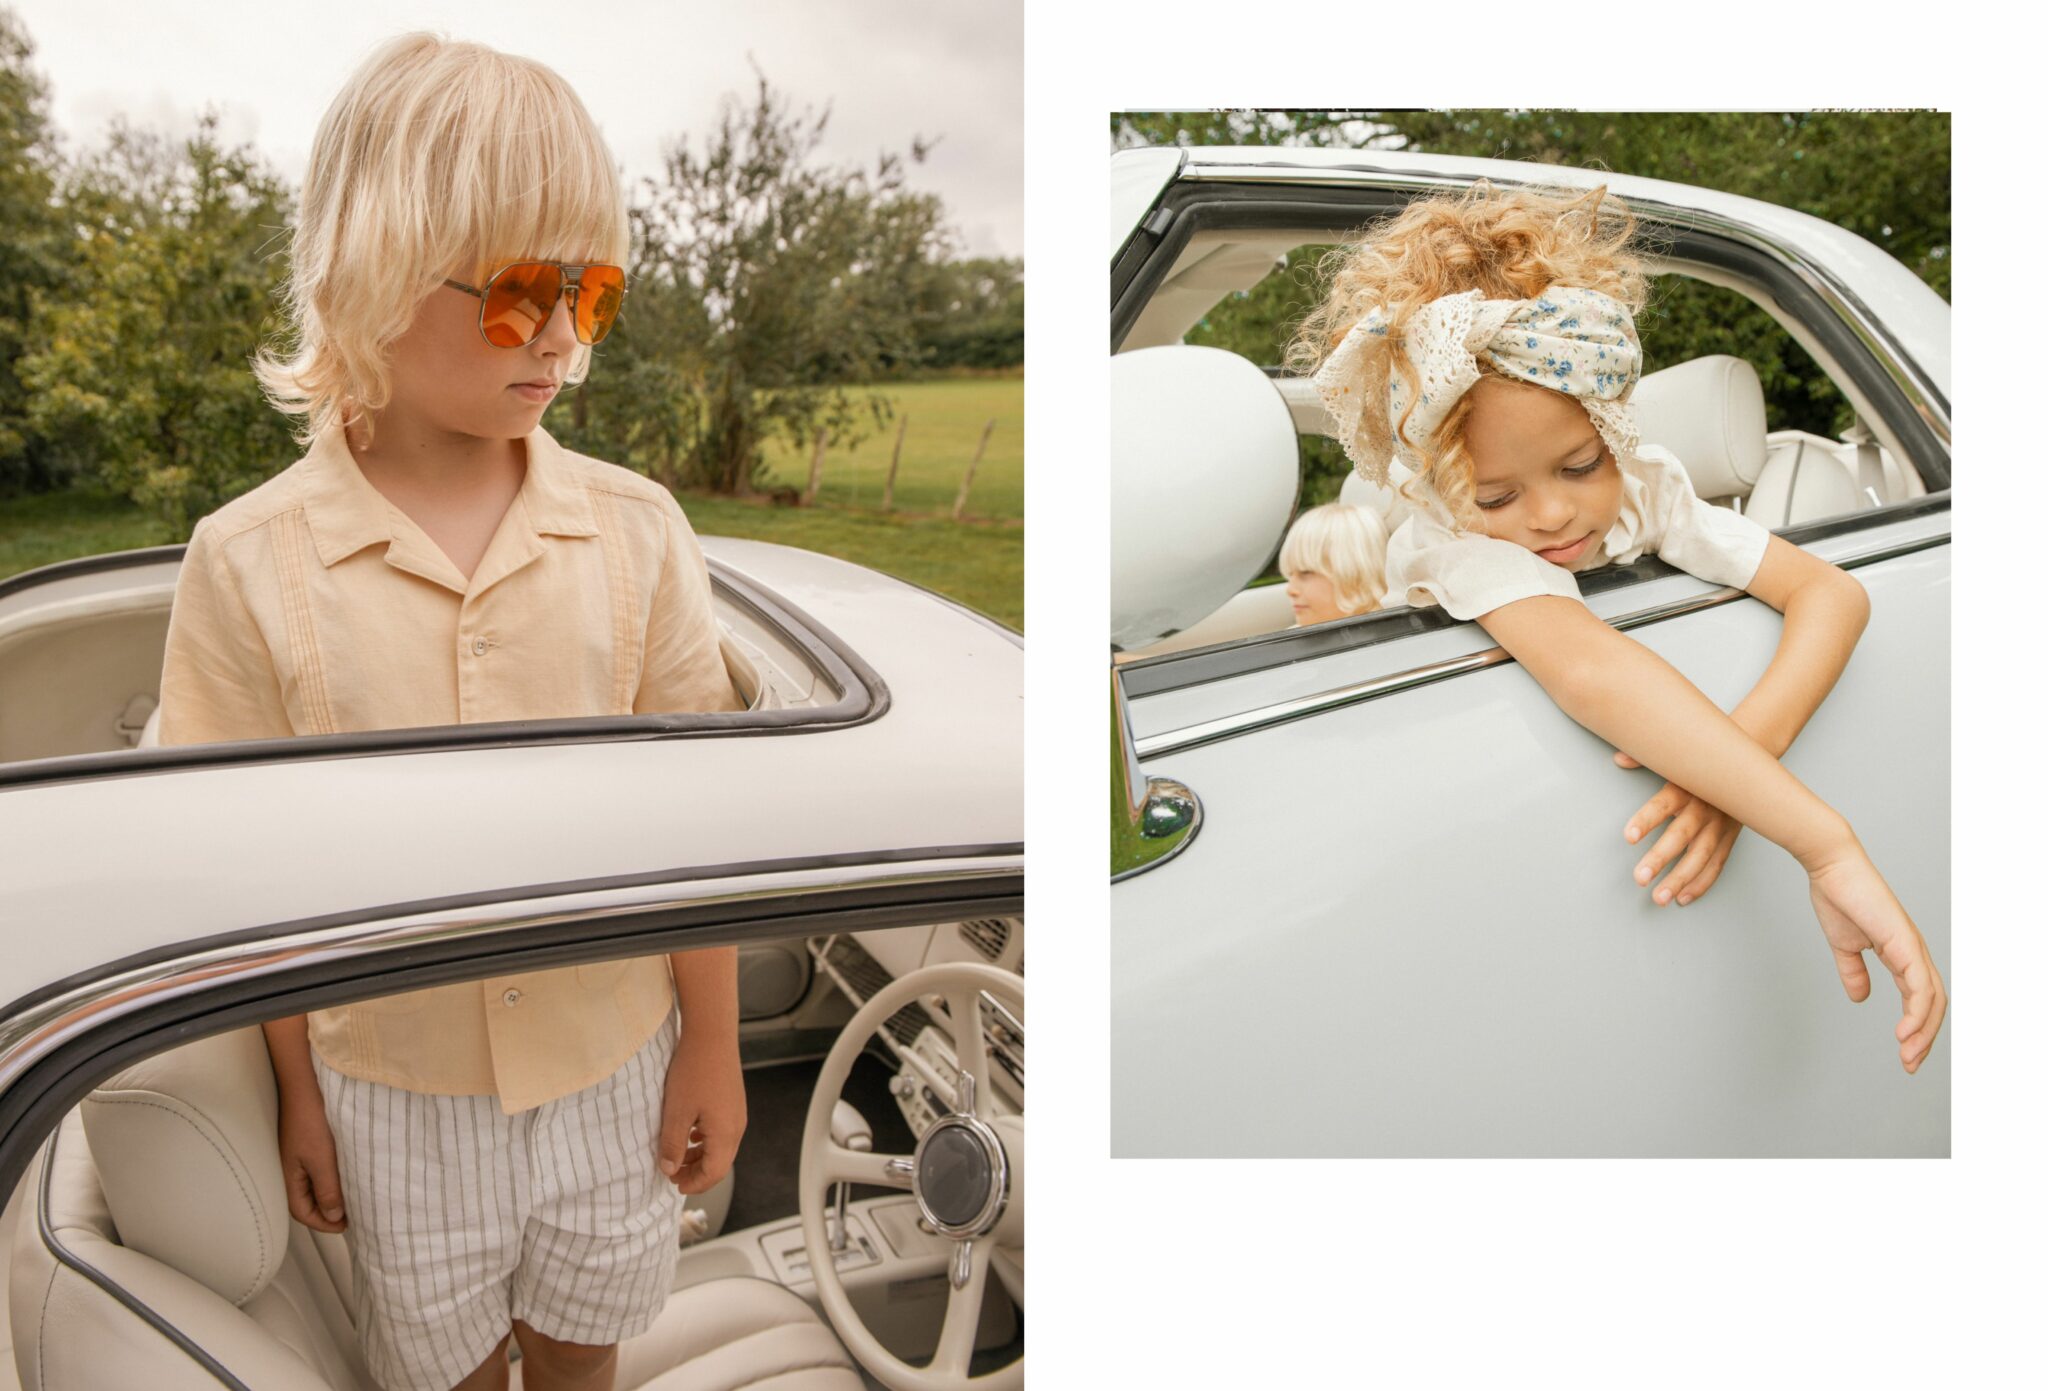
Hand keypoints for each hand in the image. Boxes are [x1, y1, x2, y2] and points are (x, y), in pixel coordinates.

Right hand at [277, 1090, 346, 1232]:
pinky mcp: (307, 1143)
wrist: (306, 1086)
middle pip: (308, 1201)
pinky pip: (319, 1168)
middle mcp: (291, 1170)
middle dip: (328, 1212)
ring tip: (353, 1197)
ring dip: (331, 1193)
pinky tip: (347, 1172)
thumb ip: (327, 1189)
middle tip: (353, 1215)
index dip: (324, 1223)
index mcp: (290, 1178)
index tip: (348, 1225)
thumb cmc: (311, 1121)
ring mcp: (298, 1156)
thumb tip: (333, 1216)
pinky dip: (332, 1176)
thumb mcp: (322, 1159)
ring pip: (314, 1184)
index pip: (304, 1212)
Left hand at [657, 1032, 746, 1194]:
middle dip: (697, 1173)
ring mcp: (737, 1113)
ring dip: (700, 1156)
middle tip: (673, 1174)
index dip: (694, 1184)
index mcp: (725, 1134)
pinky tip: (690, 1132)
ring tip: (678, 1155)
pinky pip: (722, 1131)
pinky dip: (705, 1140)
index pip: (714, 1173)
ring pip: (721, 1147)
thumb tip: (669, 1170)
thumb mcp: (676, 1112)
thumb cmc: (694, 1071)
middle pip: (720, 1163)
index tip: (674, 1185)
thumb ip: (672, 1145)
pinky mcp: (733, 1101)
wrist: (711, 1034)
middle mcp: (737, 1126)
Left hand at [1616, 750, 1742, 905]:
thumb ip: (1645, 758)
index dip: (1646, 820)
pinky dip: (1701, 883)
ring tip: (1660, 898)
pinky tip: (1682, 898)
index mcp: (1686, 788)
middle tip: (1639, 878)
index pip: (1663, 805)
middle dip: (1660, 858)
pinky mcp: (1730, 838)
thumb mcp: (1676, 759)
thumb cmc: (1699, 765)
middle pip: (1681, 836)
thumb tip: (1620, 756)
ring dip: (1681, 879)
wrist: (1748, 765)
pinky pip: (1717, 864)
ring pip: (1700, 856)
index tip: (1628, 837)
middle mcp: (1704, 808)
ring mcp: (1720, 826)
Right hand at [1805, 843, 1946, 1073]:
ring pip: (1932, 998)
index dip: (1916, 1028)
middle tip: (1909, 1064)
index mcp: (1901, 953)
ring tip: (1907, 1054)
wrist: (1832, 867)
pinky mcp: (1904, 942)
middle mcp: (1913, 951)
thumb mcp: (1844, 945)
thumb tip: (1861, 997)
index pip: (1920, 997)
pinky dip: (1916, 1012)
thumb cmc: (1838, 897)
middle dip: (1925, 1038)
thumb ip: (1853, 971)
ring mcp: (1912, 946)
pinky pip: (1919, 985)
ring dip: (1922, 1032)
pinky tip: (1905, 1031)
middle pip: (1934, 1003)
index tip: (1903, 1054)